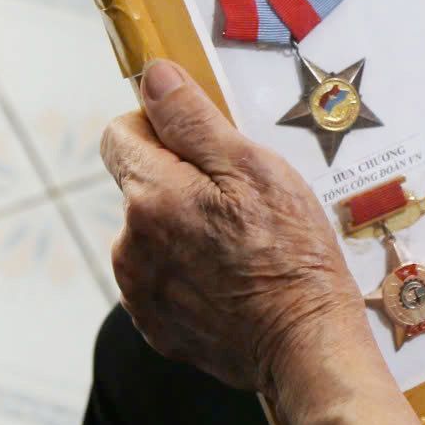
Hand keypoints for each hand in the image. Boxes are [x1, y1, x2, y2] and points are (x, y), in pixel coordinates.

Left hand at [98, 60, 360, 392]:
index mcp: (150, 196)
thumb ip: (192, 120)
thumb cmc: (291, 255)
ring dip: (183, 228)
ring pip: (151, 232)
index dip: (159, 127)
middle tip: (239, 200)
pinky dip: (188, 271)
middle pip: (140, 185)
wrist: (305, 346)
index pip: (119, 134)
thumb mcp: (253, 169)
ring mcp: (139, 290)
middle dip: (179, 180)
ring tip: (240, 245)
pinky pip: (161, 277)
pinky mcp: (155, 325)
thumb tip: (152, 78)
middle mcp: (130, 245)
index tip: (201, 142)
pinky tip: (231, 279)